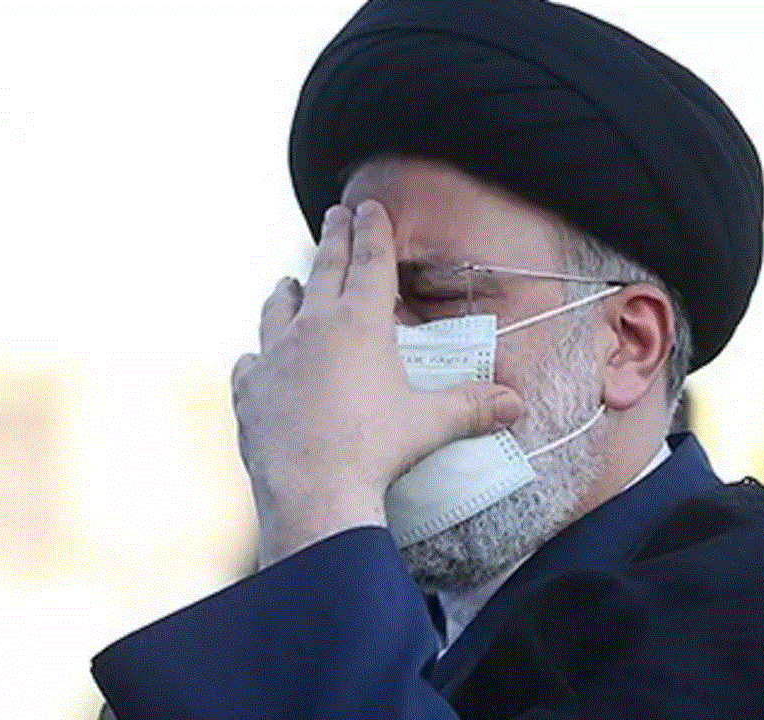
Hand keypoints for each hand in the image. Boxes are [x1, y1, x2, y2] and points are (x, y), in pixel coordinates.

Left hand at [230, 200, 524, 566]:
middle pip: (323, 269)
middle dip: (333, 239)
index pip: (370, 261)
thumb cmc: (376, 450)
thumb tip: (515, 404)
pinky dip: (257, 359)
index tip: (369, 207)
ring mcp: (274, 355)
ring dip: (287, 293)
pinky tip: (257, 362)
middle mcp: (313, 326)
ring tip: (288, 284)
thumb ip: (471, 407)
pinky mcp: (249, 389)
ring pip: (278, 308)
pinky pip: (250, 363)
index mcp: (360, 322)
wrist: (314, 491)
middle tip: (334, 215)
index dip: (373, 230)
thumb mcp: (430, 424)